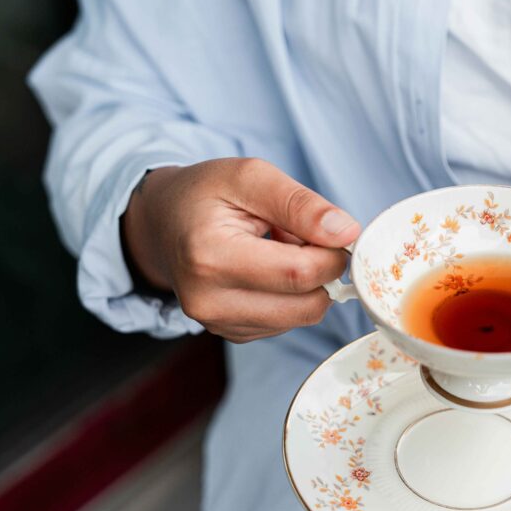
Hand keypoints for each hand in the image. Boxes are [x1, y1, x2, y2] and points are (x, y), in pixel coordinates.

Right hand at [122, 158, 359, 341]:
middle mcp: (209, 301)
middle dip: (324, 271)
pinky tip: (271, 270)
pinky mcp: (231, 333)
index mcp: (210, 257)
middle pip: (306, 304)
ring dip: (310, 285)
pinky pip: (288, 323)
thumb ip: (301, 204)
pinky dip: (294, 297)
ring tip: (282, 250)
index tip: (336, 232)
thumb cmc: (206, 194)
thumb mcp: (251, 177)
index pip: (300, 272)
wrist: (163, 221)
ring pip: (302, 317)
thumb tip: (346, 232)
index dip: (333, 253)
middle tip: (308, 238)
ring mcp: (218, 324)